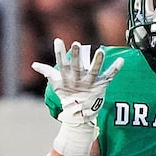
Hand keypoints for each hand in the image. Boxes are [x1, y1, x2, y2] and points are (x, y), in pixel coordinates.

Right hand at [31, 39, 120, 155]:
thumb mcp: (56, 84)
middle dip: (75, 56)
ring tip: (101, 51)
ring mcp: (89, 84)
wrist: (78, 114)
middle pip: (76, 66)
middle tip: (76, 43)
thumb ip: (46, 72)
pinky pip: (109, 77)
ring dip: (97, 62)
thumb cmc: (67, 95)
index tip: (58, 41)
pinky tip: (122, 60)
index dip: (59, 53)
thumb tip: (34, 65)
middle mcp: (77, 80)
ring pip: (93, 72)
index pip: (61, 63)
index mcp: (66, 78)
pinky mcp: (100, 86)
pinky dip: (115, 69)